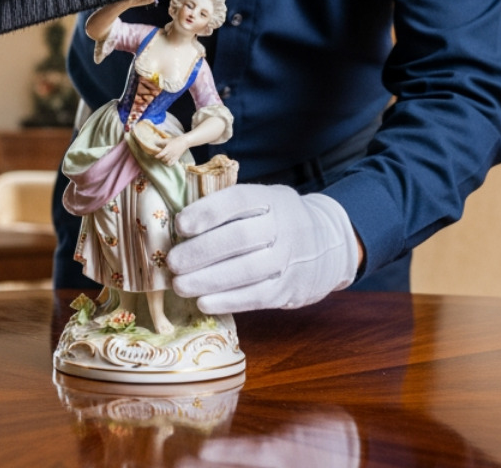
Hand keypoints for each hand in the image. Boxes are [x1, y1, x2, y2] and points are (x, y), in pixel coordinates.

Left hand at [155, 136, 189, 164]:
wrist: (184, 142)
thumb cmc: (175, 141)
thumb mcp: (167, 141)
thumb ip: (161, 142)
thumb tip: (155, 143)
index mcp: (168, 149)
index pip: (161, 154)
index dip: (157, 156)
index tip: (155, 156)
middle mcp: (171, 153)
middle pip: (164, 159)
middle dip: (161, 158)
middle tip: (159, 157)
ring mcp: (174, 156)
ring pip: (167, 162)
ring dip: (164, 161)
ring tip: (163, 159)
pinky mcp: (177, 158)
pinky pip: (172, 163)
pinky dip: (168, 164)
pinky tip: (167, 162)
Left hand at [168, 184, 358, 312]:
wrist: (328, 245)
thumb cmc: (278, 221)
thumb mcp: (263, 201)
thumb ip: (229, 208)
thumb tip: (178, 224)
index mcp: (271, 199)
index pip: (238, 201)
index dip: (207, 212)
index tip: (180, 225)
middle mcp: (283, 226)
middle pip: (239, 238)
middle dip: (201, 251)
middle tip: (172, 262)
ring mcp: (288, 259)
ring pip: (246, 270)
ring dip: (208, 280)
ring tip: (179, 285)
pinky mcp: (288, 289)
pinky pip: (256, 296)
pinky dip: (227, 300)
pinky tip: (203, 302)